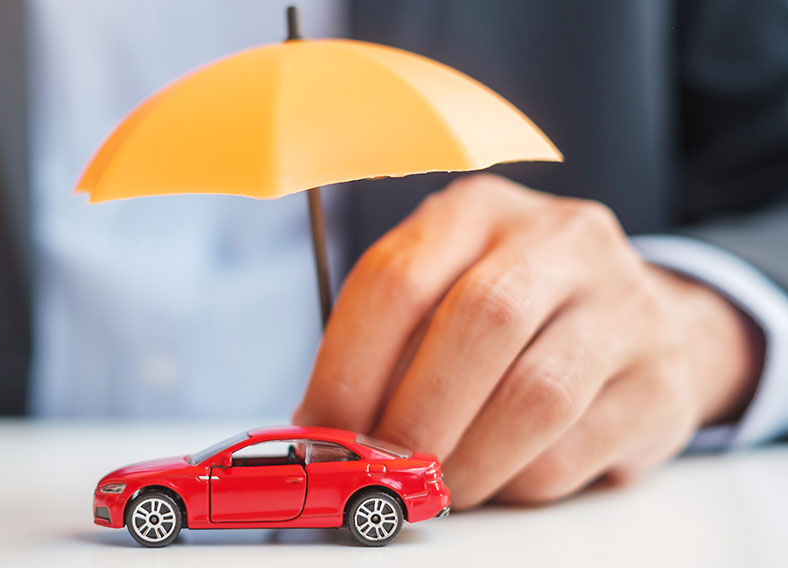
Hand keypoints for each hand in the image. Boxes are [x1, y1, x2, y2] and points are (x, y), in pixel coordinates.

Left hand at [294, 174, 760, 508]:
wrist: (638, 320)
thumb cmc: (510, 314)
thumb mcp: (442, 293)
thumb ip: (387, 345)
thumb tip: (326, 426)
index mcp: (478, 210)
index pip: (399, 277)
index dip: (347, 363)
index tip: (322, 424)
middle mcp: (559, 240)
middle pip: (478, 322)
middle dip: (412, 412)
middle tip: (380, 465)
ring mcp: (623, 303)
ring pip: (535, 395)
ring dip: (467, 459)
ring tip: (435, 484)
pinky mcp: (660, 378)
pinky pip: (575, 448)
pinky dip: (517, 479)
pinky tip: (497, 477)